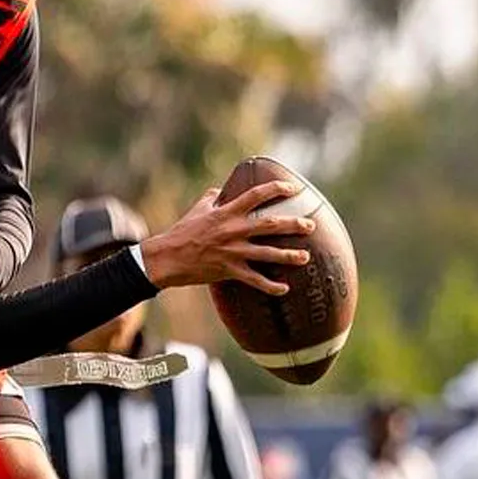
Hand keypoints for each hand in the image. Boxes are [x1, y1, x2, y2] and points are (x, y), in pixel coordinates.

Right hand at [137, 182, 314, 294]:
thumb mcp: (197, 210)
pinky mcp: (229, 270)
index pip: (256, 195)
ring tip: (305, 257)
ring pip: (267, 253)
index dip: (276, 189)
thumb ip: (211, 197)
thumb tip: (221, 190)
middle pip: (270, 225)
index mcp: (226, 212)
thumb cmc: (181, 232)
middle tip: (310, 225)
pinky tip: (284, 289)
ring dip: (289, 256)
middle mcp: (233, 230)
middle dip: (293, 224)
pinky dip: (270, 286)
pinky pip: (255, 280)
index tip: (293, 189)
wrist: (167, 258)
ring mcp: (233, 251)